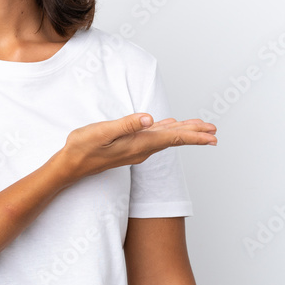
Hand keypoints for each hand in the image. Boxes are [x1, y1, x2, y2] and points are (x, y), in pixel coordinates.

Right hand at [59, 113, 216, 182]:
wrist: (70, 166)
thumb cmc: (82, 148)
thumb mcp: (102, 132)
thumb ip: (126, 125)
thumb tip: (150, 119)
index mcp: (139, 144)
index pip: (172, 137)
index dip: (194, 135)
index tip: (212, 136)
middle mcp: (141, 149)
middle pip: (174, 139)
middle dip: (195, 134)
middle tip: (214, 132)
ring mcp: (136, 149)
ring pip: (166, 138)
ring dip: (183, 133)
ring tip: (199, 129)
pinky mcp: (129, 147)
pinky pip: (155, 138)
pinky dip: (166, 131)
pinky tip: (168, 126)